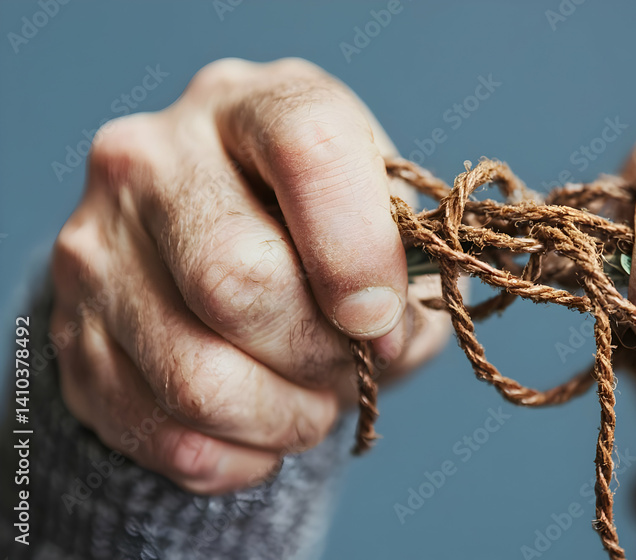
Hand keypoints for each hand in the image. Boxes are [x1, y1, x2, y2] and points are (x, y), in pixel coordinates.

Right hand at [51, 58, 449, 493]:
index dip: (360, 251)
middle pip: (239, 279)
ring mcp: (97, 245)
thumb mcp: (384, 221)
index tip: (383, 319)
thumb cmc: (325, 234)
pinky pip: (161, 433)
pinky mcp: (72, 333)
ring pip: (195, 377)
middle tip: (349, 366)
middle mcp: (155, 158)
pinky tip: (264, 433)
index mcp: (253, 105)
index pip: (308, 149)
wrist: (214, 252)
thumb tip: (385, 335)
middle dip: (319, 353)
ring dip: (284, 418)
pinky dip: (237, 457)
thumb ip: (409, 268)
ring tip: (313, 405)